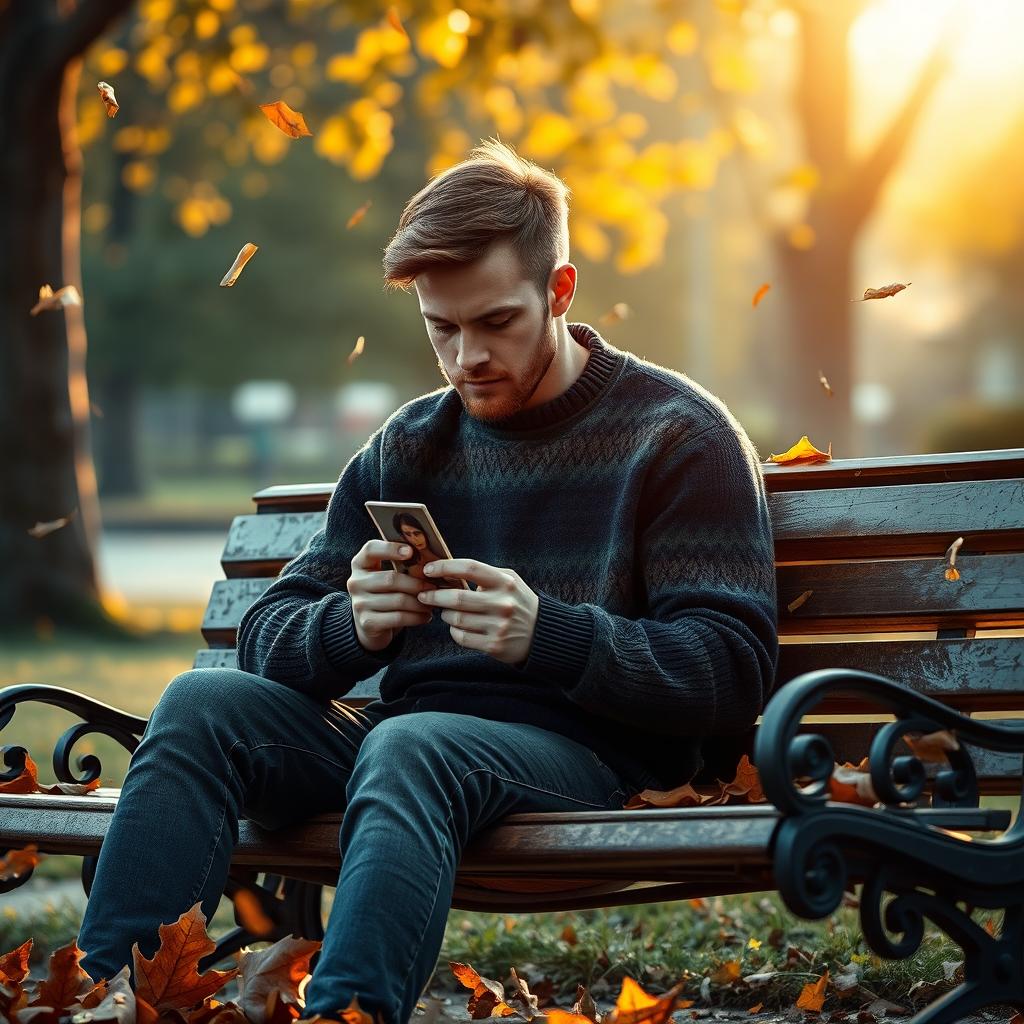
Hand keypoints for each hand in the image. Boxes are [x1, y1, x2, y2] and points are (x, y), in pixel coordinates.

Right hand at [347, 540, 437, 651]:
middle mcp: (355, 582)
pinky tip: (426, 616)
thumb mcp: (386, 576)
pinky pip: (399, 617)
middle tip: (433, 587)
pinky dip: (417, 617)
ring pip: (398, 600)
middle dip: (417, 583)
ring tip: (432, 602)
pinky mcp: (368, 622)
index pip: (371, 549)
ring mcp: (359, 603)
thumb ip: (401, 566)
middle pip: (391, 579)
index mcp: (360, 564)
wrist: (370, 624)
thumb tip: (431, 562)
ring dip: (420, 602)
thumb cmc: (384, 594)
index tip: (411, 551)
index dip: (391, 548)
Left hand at [415, 559, 538, 664]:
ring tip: (446, 612)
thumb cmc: (517, 601)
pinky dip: (454, 631)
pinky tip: (457, 627)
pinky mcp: (494, 645)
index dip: (445, 567)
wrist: (541, 633)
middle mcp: (502, 603)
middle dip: (434, 596)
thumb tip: (446, 570)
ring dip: (445, 614)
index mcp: (504, 582)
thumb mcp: (508, 581)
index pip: (470, 568)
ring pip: (456, 619)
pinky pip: (461, 637)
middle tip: (424, 595)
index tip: (428, 570)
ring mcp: (498, 626)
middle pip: (457, 598)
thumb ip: (482, 574)